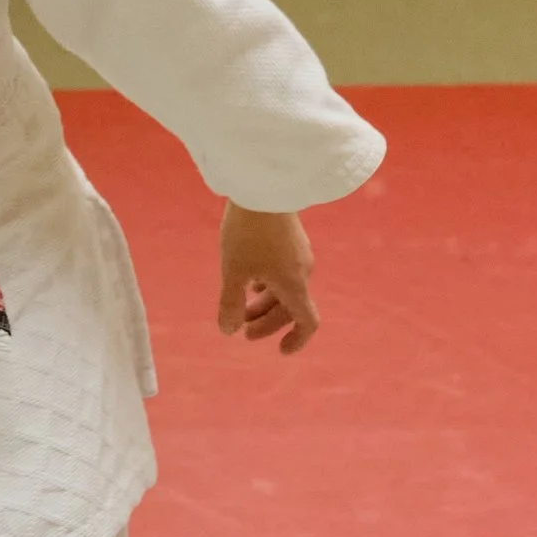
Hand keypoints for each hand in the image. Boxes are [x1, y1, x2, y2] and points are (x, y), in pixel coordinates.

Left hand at [218, 204, 318, 354]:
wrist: (263, 185)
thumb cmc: (247, 231)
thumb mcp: (233, 270)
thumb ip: (230, 302)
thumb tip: (228, 331)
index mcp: (294, 284)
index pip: (308, 322)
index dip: (297, 340)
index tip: (282, 351)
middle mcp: (302, 271)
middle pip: (290, 307)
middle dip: (267, 323)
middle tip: (243, 332)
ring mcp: (298, 254)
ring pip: (285, 288)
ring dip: (264, 303)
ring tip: (240, 309)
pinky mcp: (291, 239)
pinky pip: (284, 271)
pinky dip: (268, 284)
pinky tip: (249, 281)